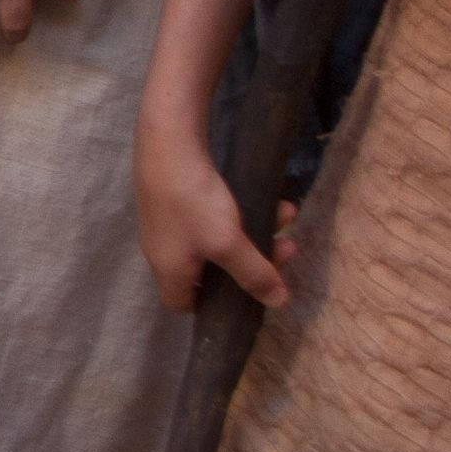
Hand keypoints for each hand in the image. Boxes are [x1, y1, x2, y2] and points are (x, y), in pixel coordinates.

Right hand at [131, 88, 292, 315]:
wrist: (168, 143)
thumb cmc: (193, 202)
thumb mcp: (228, 243)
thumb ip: (254, 274)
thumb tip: (278, 303)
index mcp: (169, 268)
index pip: (183, 303)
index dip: (212, 308)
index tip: (245, 297)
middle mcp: (164, 249)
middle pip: (210, 271)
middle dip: (254, 263)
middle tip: (284, 250)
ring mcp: (169, 222)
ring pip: (219, 240)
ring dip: (256, 233)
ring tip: (286, 217)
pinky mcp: (176, 198)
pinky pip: (214, 217)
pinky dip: (241, 213)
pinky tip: (270, 197)